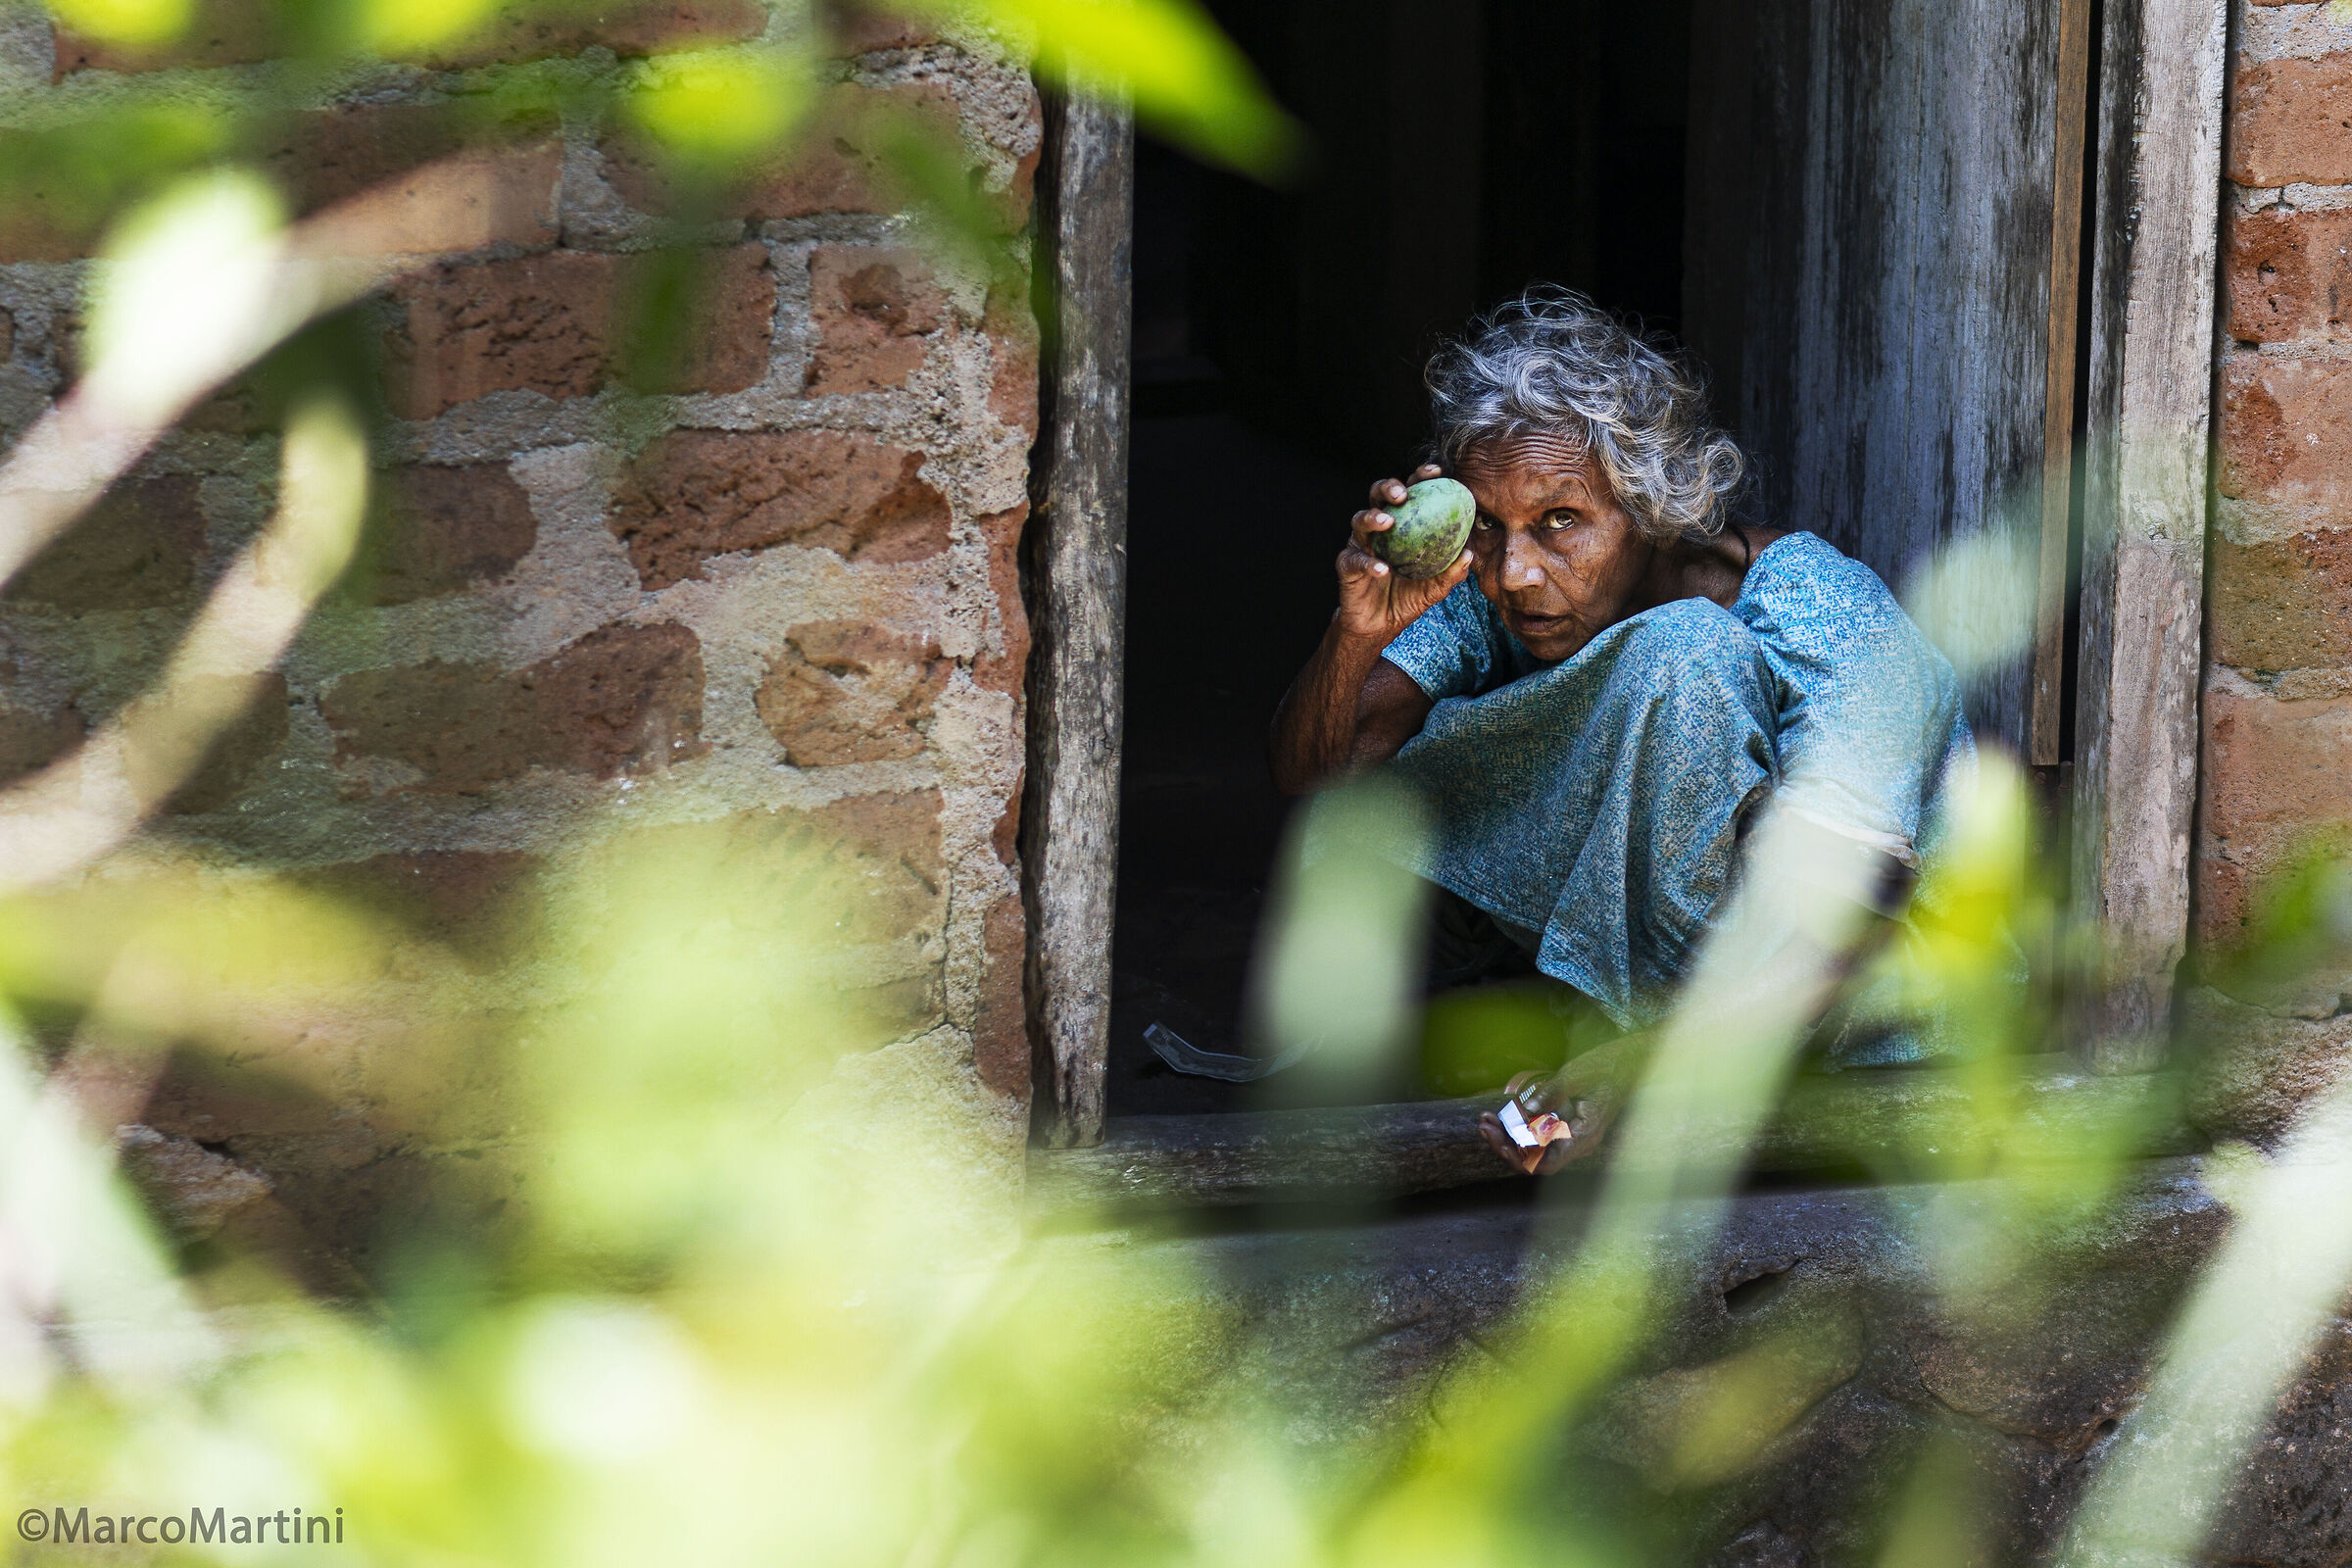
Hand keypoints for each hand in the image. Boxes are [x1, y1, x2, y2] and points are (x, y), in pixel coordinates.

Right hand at [1337, 464, 1473, 642]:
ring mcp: (1359, 545)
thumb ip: (1451, 573)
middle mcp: (1378, 530)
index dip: (1420, 478)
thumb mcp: (1434, 588)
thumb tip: (1469, 555)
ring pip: (1359, 520)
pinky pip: (1355, 560)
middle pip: (1378, 496)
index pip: (1410, 494)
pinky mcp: (1346, 565)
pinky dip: (1368, 563)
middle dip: (1389, 487)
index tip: (1437, 472)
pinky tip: (1382, 569)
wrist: (1379, 627)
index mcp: (1401, 526)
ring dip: (1372, 517)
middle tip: (1403, 493)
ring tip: (1387, 522)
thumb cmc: (1406, 599)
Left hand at [1476, 1037, 1641, 1175]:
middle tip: (1484, 1126)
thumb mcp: (1578, 1075)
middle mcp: (1576, 1141)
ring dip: (1507, 1136)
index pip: (1546, 1164)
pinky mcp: (1564, 1124)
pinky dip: (1518, 1126)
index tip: (1499, 1141)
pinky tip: (1501, 1114)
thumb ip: (1553, 1093)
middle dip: (1505, 1146)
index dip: (1519, 1158)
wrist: (1627, 1061)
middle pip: (1534, 1159)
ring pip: (1533, 1147)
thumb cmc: (1606, 1066)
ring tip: (1486, 1120)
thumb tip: (1526, 1111)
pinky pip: (1537, 1134)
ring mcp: (1570, 1134)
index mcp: (1583, 1135)